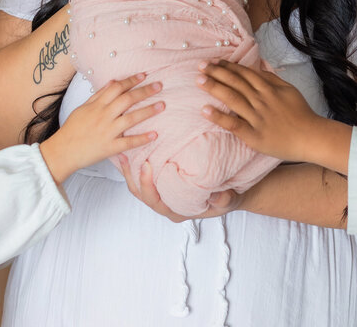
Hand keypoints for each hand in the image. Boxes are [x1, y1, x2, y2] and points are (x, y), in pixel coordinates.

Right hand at [40, 73, 161, 182]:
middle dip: (144, 91)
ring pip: (131, 119)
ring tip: (162, 105)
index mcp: (96, 106)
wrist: (62, 151)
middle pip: (127, 100)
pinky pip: (128, 143)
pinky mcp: (110, 148)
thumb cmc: (72, 129)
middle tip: (159, 86)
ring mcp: (107, 132)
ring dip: (148, 111)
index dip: (131, 80)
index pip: (116, 88)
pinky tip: (154, 134)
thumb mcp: (82, 108)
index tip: (144, 75)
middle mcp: (103, 116)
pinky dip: (142, 139)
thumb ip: (98, 95)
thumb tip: (112, 82)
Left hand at [114, 156, 239, 221]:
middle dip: (131, 175)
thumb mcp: (231, 199)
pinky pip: (146, 175)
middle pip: (140, 193)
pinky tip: (133, 147)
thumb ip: (224, 200)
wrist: (233, 193)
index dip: (146, 185)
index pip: (155, 201)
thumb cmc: (229, 197)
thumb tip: (217, 196)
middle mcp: (167, 203)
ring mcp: (164, 193)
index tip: (146, 166)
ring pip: (139, 185)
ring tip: (123, 148)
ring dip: (129, 169)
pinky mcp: (164, 182)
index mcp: (178, 210)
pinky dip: (137, 164)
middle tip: (127, 153)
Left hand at [197, 61, 330, 164]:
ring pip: (232, 99)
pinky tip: (205, 110)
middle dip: (217, 72)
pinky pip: (233, 124)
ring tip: (199, 80)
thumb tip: (257, 67)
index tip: (214, 61)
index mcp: (269, 89)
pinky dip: (219, 117)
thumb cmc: (301, 114)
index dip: (228, 66)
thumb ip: (272, 79)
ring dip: (214, 88)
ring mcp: (256, 117)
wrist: (311, 137)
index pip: (245, 73)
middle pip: (235, 83)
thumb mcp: (289, 90)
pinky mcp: (253, 135)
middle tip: (201, 65)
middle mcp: (261, 100)